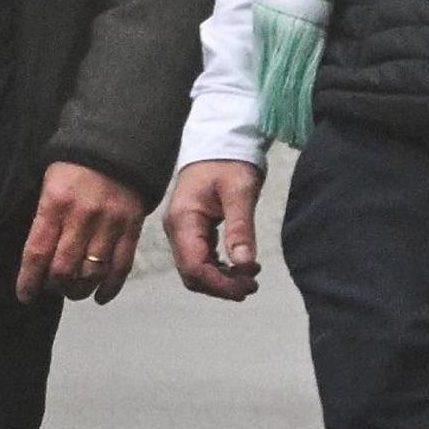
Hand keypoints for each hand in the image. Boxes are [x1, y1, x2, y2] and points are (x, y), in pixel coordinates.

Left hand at [16, 161, 146, 305]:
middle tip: (52, 287)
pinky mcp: (132, 228)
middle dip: (55, 286)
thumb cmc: (74, 165)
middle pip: (64, 269)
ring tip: (73, 290)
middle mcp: (82, 217)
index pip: (37, 252)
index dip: (29, 280)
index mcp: (55, 203)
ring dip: (79, 290)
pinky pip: (121, 267)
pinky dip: (109, 288)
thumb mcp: (49, 183)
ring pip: (92, 273)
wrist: (117, 144)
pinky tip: (99, 296)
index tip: (25, 296)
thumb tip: (36, 258)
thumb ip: (44, 218)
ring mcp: (110, 224)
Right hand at [164, 159, 265, 300]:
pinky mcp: (190, 230)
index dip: (219, 284)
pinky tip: (240, 266)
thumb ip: (240, 229)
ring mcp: (181, 230)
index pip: (194, 266)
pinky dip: (219, 269)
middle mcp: (176, 229)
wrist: (219, 141)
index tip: (248, 287)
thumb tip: (245, 264)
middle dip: (221, 286)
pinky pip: (200, 259)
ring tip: (250, 278)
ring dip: (221, 280)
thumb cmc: (230, 161)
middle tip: (252, 285)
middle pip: (191, 274)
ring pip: (195, 270)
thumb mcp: (240, 192)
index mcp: (183, 219)